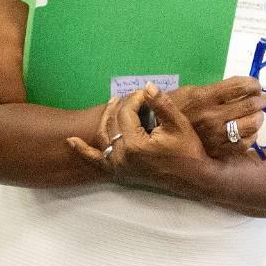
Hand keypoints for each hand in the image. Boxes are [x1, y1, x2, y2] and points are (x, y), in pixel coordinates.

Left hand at [67, 86, 214, 189]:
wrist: (194, 179)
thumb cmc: (188, 152)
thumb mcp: (178, 125)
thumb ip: (161, 105)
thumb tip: (147, 86)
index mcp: (135, 144)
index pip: (126, 112)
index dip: (135, 99)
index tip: (146, 93)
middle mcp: (122, 156)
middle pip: (113, 122)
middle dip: (122, 106)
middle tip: (135, 97)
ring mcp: (118, 166)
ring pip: (103, 136)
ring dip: (106, 118)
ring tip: (114, 105)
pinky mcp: (120, 172)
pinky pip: (96, 161)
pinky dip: (83, 151)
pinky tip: (71, 141)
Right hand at [166, 76, 265, 160]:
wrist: (158, 134)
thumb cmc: (175, 109)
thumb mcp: (190, 91)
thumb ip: (216, 89)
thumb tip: (241, 87)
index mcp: (204, 97)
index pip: (240, 86)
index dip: (253, 84)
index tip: (256, 85)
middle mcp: (212, 116)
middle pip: (250, 105)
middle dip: (262, 99)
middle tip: (264, 98)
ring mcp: (217, 135)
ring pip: (252, 124)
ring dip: (259, 116)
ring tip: (258, 114)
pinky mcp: (219, 150)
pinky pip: (245, 143)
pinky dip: (252, 135)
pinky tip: (249, 131)